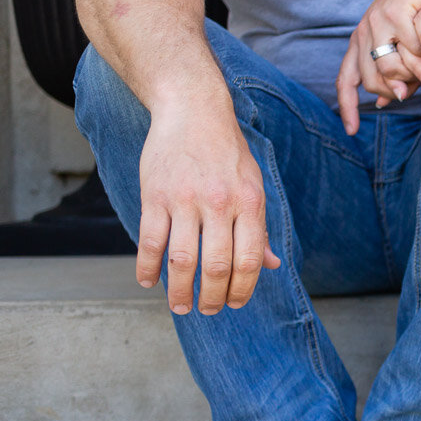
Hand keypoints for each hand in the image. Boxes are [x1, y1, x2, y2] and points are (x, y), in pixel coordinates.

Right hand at [136, 97, 280, 313]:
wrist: (193, 110)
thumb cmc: (228, 153)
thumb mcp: (254, 186)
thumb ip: (260, 227)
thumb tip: (272, 265)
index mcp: (250, 204)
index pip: (250, 259)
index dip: (243, 288)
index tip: (235, 303)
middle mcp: (220, 204)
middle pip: (218, 265)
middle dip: (214, 297)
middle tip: (208, 311)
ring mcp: (185, 200)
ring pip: (182, 259)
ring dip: (179, 290)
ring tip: (180, 306)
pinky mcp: (155, 194)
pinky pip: (151, 239)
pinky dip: (148, 266)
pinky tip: (148, 282)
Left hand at [336, 0, 420, 133]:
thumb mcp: (410, 50)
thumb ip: (398, 75)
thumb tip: (383, 103)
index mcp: (363, 41)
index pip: (346, 79)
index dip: (347, 106)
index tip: (352, 131)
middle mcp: (364, 31)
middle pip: (370, 80)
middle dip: (393, 92)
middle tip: (412, 95)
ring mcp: (376, 21)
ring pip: (388, 67)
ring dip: (413, 77)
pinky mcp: (394, 12)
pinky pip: (409, 49)